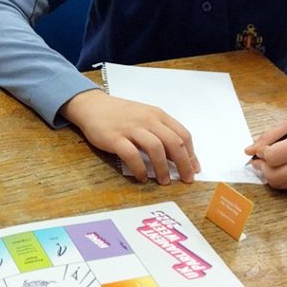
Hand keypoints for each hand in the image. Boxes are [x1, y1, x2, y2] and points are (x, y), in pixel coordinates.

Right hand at [61, 89, 199, 184]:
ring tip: (164, 181)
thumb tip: (177, 156)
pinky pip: (132, 155)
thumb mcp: (145, 117)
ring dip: (163, 168)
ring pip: (156, 149)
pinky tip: (142, 178)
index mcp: (158, 115)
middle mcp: (148, 120)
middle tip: (186, 180)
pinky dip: (140, 169)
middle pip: (173, 143)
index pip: (182, 135)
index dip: (191, 154)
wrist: (93, 106)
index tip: (194, 169)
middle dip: (183, 164)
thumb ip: (161, 132)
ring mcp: (131, 128)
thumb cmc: (121, 114)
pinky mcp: (115, 138)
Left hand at [245, 119, 286, 190]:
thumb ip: (270, 136)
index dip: (262, 154)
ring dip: (270, 175)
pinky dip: (283, 179)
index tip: (262, 150)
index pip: (272, 156)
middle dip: (262, 167)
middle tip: (261, 160)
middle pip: (272, 175)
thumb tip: (249, 150)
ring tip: (272, 164)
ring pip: (279, 184)